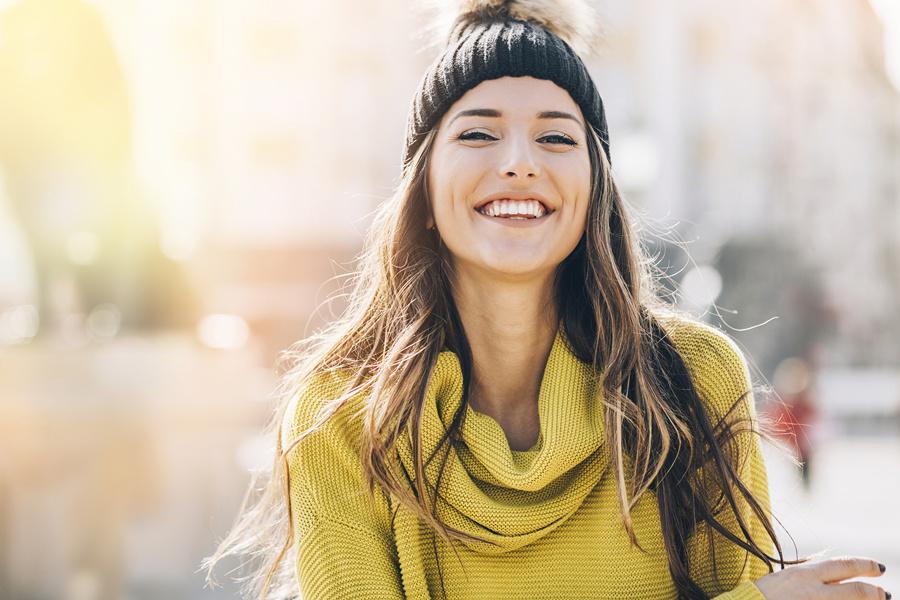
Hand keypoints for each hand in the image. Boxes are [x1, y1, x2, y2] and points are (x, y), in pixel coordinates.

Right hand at [754, 557, 889, 598]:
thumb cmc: (765, 596)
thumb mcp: (788, 578)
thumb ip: (813, 576)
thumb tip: (839, 576)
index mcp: (805, 574)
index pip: (843, 565)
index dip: (865, 565)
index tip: (879, 569)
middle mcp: (812, 590)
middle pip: (856, 591)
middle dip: (874, 593)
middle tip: (885, 595)